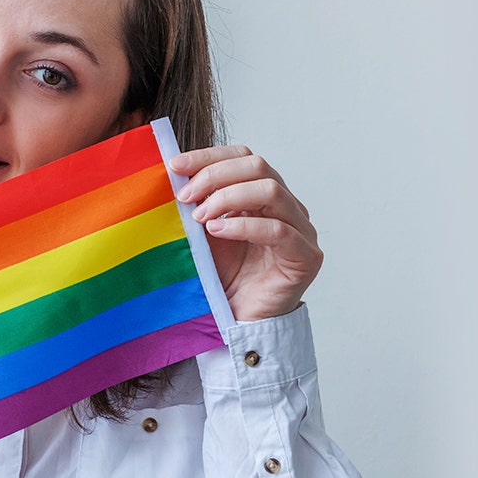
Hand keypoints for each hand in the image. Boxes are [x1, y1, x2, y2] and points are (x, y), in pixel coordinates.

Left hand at [169, 146, 321, 321]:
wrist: (237, 321)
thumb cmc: (222, 276)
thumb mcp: (203, 231)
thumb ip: (197, 202)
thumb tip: (171, 171)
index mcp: (263, 195)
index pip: (242, 157)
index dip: (208, 156)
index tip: (174, 165)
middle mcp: (287, 207)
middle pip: (257, 167)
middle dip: (214, 175)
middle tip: (185, 196)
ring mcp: (301, 230)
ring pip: (270, 191)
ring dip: (227, 198)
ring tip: (199, 217)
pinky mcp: (305, 257)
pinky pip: (278, 230)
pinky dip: (243, 226)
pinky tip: (217, 232)